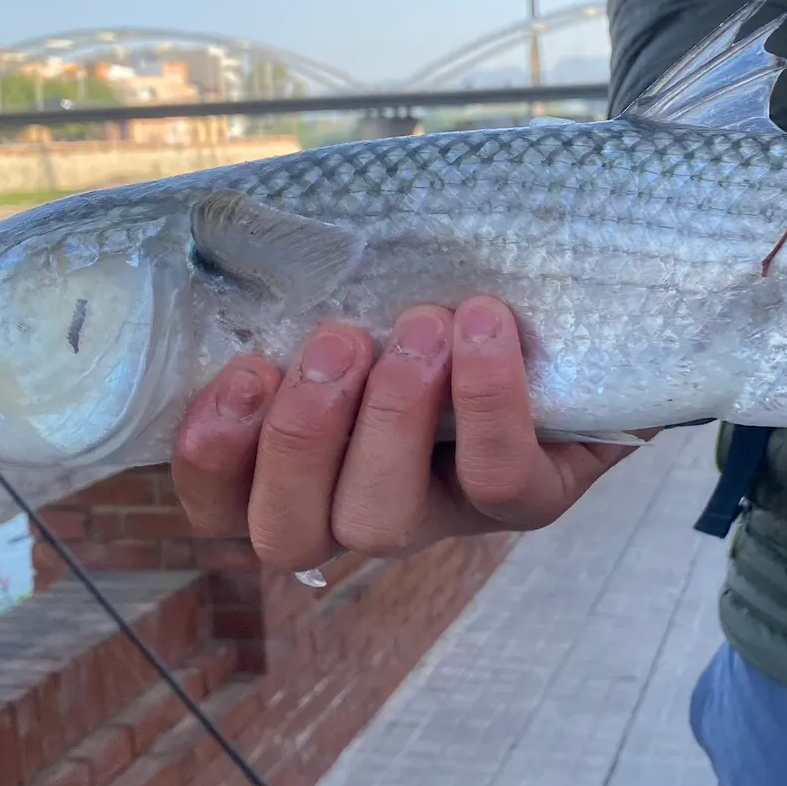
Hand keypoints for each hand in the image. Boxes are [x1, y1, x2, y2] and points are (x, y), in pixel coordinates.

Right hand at [170, 294, 653, 570]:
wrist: (574, 305)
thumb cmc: (433, 288)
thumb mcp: (355, 284)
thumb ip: (294, 284)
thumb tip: (233, 251)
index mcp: (302, 464)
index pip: (221, 505)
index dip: (211, 458)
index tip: (240, 370)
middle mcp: (362, 505)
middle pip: (289, 534)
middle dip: (300, 437)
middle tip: (338, 340)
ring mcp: (446, 513)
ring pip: (381, 524)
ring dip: (388, 420)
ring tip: (420, 326)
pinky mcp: (532, 500)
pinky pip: (500, 483)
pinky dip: (487, 403)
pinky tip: (483, 324)